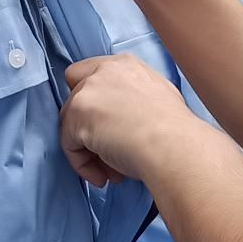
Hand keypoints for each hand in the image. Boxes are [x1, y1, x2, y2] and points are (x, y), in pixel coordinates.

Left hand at [59, 55, 198, 186]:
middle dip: (90, 129)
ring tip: (112, 172)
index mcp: (124, 65)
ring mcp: (86, 92)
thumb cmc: (173, 130)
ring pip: (71, 124)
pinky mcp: (76, 116)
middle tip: (110, 154)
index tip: (104, 125)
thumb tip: (124, 116)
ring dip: (89, 150)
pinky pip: (69, 145)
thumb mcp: (157, 98)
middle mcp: (103, 72)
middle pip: (76, 100)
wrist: (171, 144)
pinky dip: (83, 165)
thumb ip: (132, 97)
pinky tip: (104, 177)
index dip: (93, 102)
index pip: (89, 74)